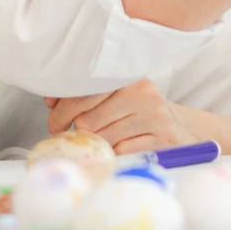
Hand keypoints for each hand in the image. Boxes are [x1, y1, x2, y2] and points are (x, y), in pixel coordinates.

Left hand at [45, 79, 196, 153]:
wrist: (179, 128)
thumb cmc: (138, 111)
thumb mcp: (116, 96)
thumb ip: (86, 94)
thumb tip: (51, 100)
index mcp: (127, 75)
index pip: (85, 91)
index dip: (63, 109)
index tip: (54, 120)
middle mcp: (142, 92)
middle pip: (90, 118)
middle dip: (75, 129)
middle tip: (70, 133)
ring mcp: (154, 116)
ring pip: (104, 138)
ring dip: (97, 144)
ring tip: (101, 140)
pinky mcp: (162, 138)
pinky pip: (122, 152)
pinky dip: (115, 153)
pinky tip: (119, 148)